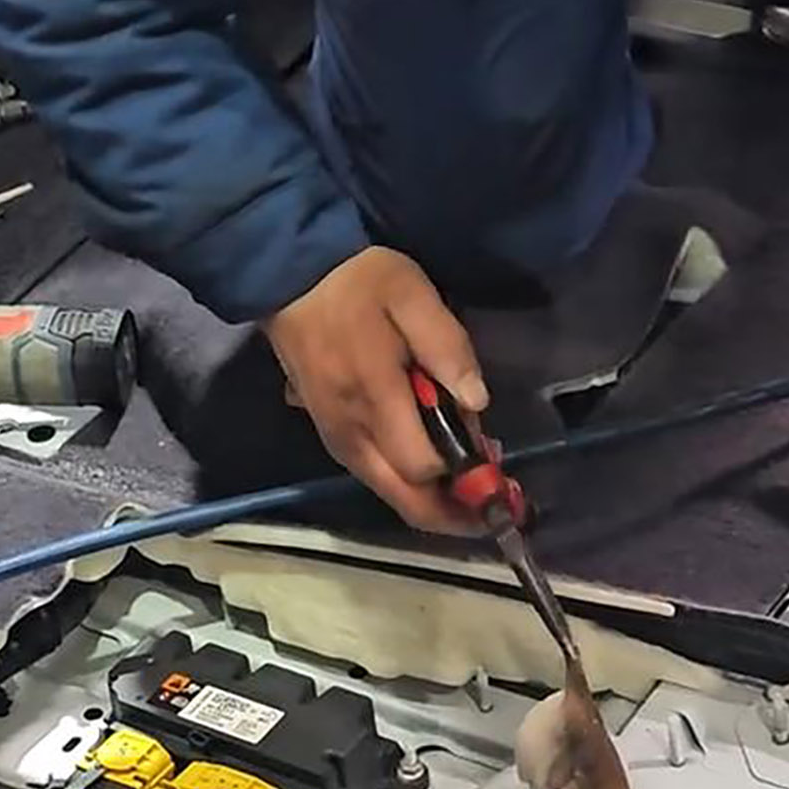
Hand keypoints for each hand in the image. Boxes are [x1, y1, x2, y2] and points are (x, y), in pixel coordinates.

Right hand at [264, 247, 487, 531]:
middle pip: (406, 500)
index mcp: (375, 399)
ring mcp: (336, 438)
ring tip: (472, 479)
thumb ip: (447, 347)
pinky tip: (434, 457)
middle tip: (494, 508)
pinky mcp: (328, 433)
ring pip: (389, 492)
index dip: (465, 479)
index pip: (424, 467)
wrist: (287, 275)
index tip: (501, 469)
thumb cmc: (356, 281)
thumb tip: (477, 401)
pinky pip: (374, 475)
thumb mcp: (411, 294)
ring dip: (432, 499)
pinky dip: (409, 481)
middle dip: (453, 514)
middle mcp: (352, 434)